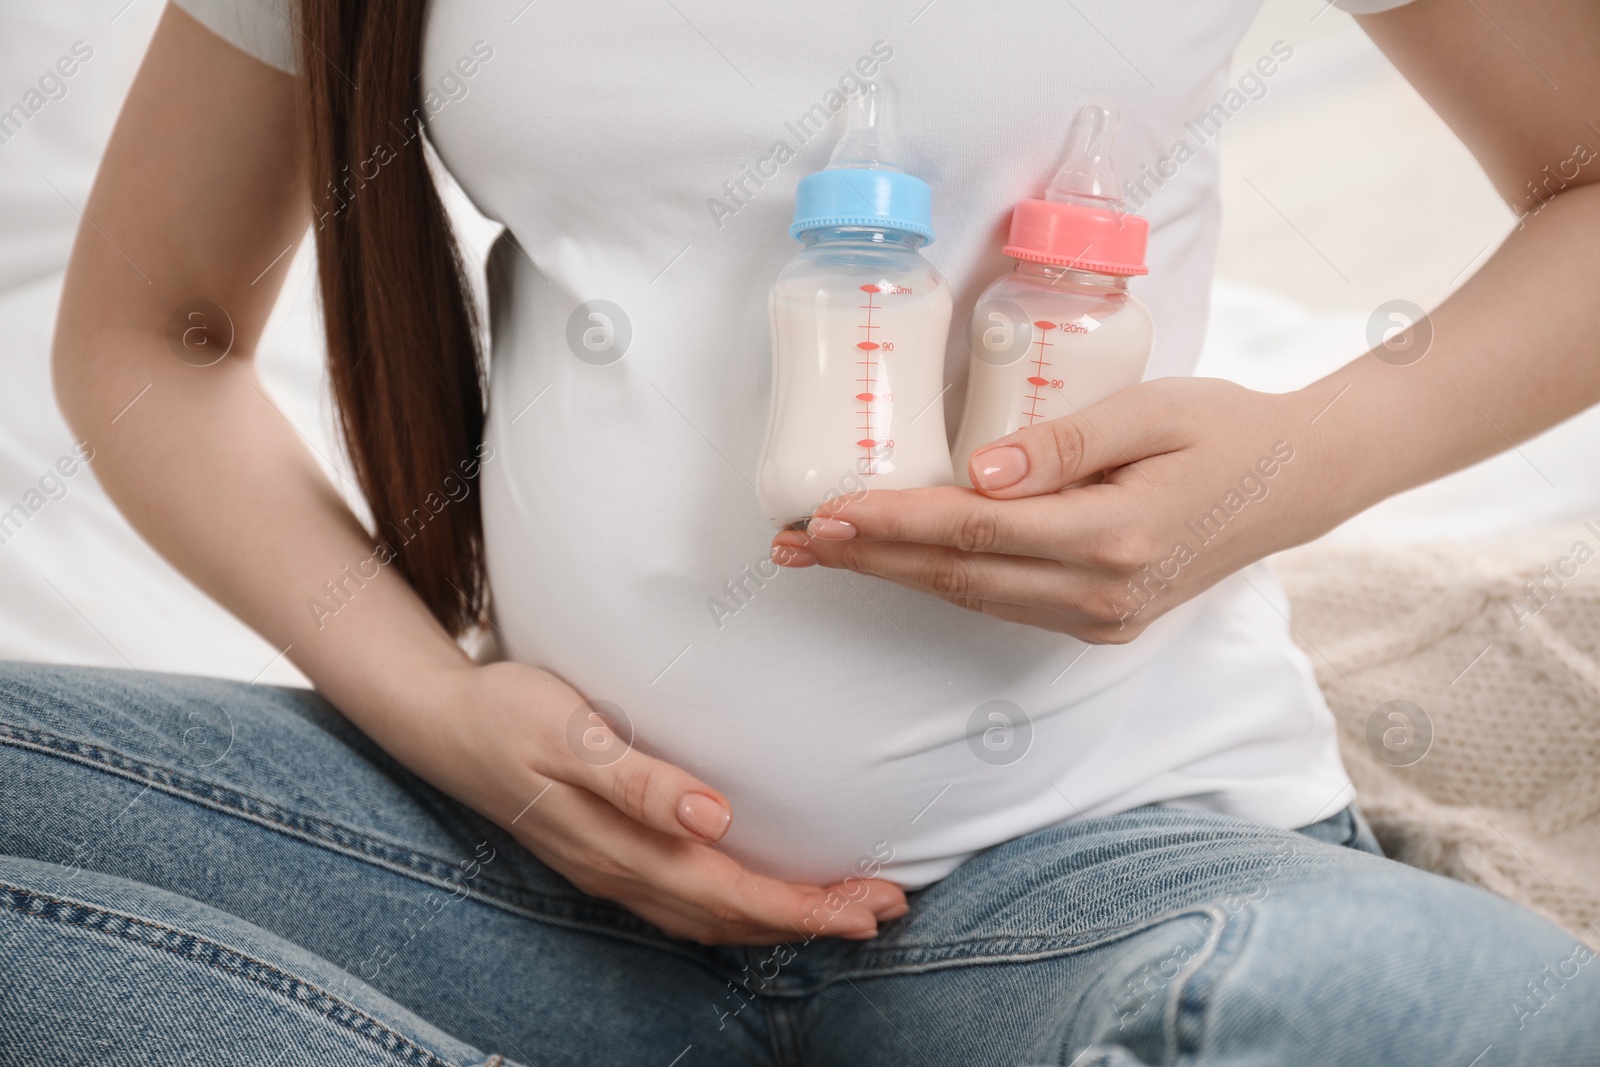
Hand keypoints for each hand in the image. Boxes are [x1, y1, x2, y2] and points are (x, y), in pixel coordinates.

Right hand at [412, 661, 906, 944]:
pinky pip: (687, 906)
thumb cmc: (511, 715)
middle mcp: (621, 873)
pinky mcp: (607, 860)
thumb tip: (714, 819)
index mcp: (621, 846)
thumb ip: (640, 780)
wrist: (441, 726)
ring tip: (845, 911)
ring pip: (712, 919)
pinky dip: (738, 911)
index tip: (867, 907)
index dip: (803, 906)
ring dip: (782, 920)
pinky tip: (761, 901)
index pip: (732, 892)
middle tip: (886, 911)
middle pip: (733, 916)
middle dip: (813, 919)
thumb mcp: (571, 734)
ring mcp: (611, 873)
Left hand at [771, 378, 1343, 642]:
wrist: (1293, 484)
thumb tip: (978, 472)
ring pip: (972, 600)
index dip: (892, 523)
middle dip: (868, 559)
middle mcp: (1102, 594)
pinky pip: (1003, 605)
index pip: (974, 533)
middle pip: (956, 578)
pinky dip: (943, 584)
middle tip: (791, 544)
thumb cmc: (1222, 429)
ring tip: (823, 554)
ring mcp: (1102, 618)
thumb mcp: (1150, 411)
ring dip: (894, 576)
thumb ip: (1064, 443)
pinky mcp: (1102, 622)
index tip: (825, 513)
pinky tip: (898, 564)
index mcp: (1114, 538)